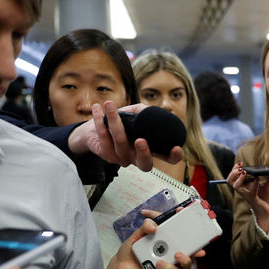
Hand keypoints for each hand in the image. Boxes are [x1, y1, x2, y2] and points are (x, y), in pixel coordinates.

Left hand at [67, 101, 183, 169]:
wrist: (92, 130)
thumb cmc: (120, 121)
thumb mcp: (135, 113)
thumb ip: (144, 112)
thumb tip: (148, 111)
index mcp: (150, 149)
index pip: (166, 158)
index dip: (173, 157)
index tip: (176, 148)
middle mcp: (137, 157)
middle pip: (145, 164)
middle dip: (143, 153)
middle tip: (140, 140)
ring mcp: (122, 158)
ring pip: (120, 141)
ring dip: (114, 120)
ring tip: (110, 105)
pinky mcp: (107, 155)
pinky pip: (104, 138)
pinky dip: (99, 121)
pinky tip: (98, 109)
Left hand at [104, 217, 201, 268]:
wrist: (120, 265)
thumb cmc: (133, 248)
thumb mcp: (138, 235)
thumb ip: (145, 227)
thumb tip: (153, 226)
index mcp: (170, 245)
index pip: (187, 242)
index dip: (195, 239)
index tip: (196, 232)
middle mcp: (172, 257)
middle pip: (188, 260)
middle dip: (187, 258)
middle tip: (178, 254)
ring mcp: (167, 268)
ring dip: (170, 267)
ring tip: (158, 263)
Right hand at [228, 162, 268, 232]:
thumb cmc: (267, 198)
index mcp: (245, 185)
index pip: (233, 176)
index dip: (234, 169)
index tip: (241, 163)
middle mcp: (243, 190)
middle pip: (230, 181)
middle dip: (233, 172)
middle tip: (241, 169)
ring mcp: (247, 195)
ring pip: (235, 186)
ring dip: (239, 178)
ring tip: (245, 173)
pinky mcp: (253, 199)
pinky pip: (250, 192)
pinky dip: (253, 184)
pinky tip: (257, 179)